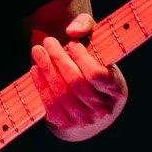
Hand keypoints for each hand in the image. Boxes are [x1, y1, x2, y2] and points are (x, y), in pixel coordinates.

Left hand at [31, 13, 127, 141]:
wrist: (90, 105)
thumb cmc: (94, 66)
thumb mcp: (96, 44)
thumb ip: (87, 26)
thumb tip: (72, 31)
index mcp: (116, 90)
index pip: (97, 75)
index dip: (82, 58)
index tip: (71, 43)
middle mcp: (103, 109)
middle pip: (76, 83)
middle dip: (59, 60)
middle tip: (47, 42)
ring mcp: (84, 120)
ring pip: (62, 94)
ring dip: (47, 70)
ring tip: (37, 51)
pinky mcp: (66, 125)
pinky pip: (51, 105)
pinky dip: (41, 86)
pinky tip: (35, 69)